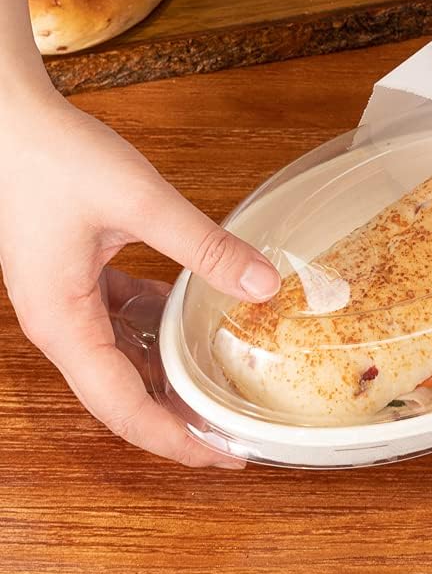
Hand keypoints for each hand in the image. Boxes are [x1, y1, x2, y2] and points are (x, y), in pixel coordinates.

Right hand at [0, 87, 280, 466]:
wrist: (10, 118)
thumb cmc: (56, 158)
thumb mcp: (141, 202)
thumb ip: (205, 246)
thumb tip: (264, 285)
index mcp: (64, 323)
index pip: (122, 409)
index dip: (175, 438)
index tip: (225, 455)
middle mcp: (60, 324)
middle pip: (122, 394)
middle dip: (178, 418)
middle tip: (236, 432)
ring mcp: (65, 300)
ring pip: (121, 358)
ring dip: (168, 375)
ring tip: (222, 386)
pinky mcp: (75, 275)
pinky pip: (118, 319)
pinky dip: (157, 327)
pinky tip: (194, 318)